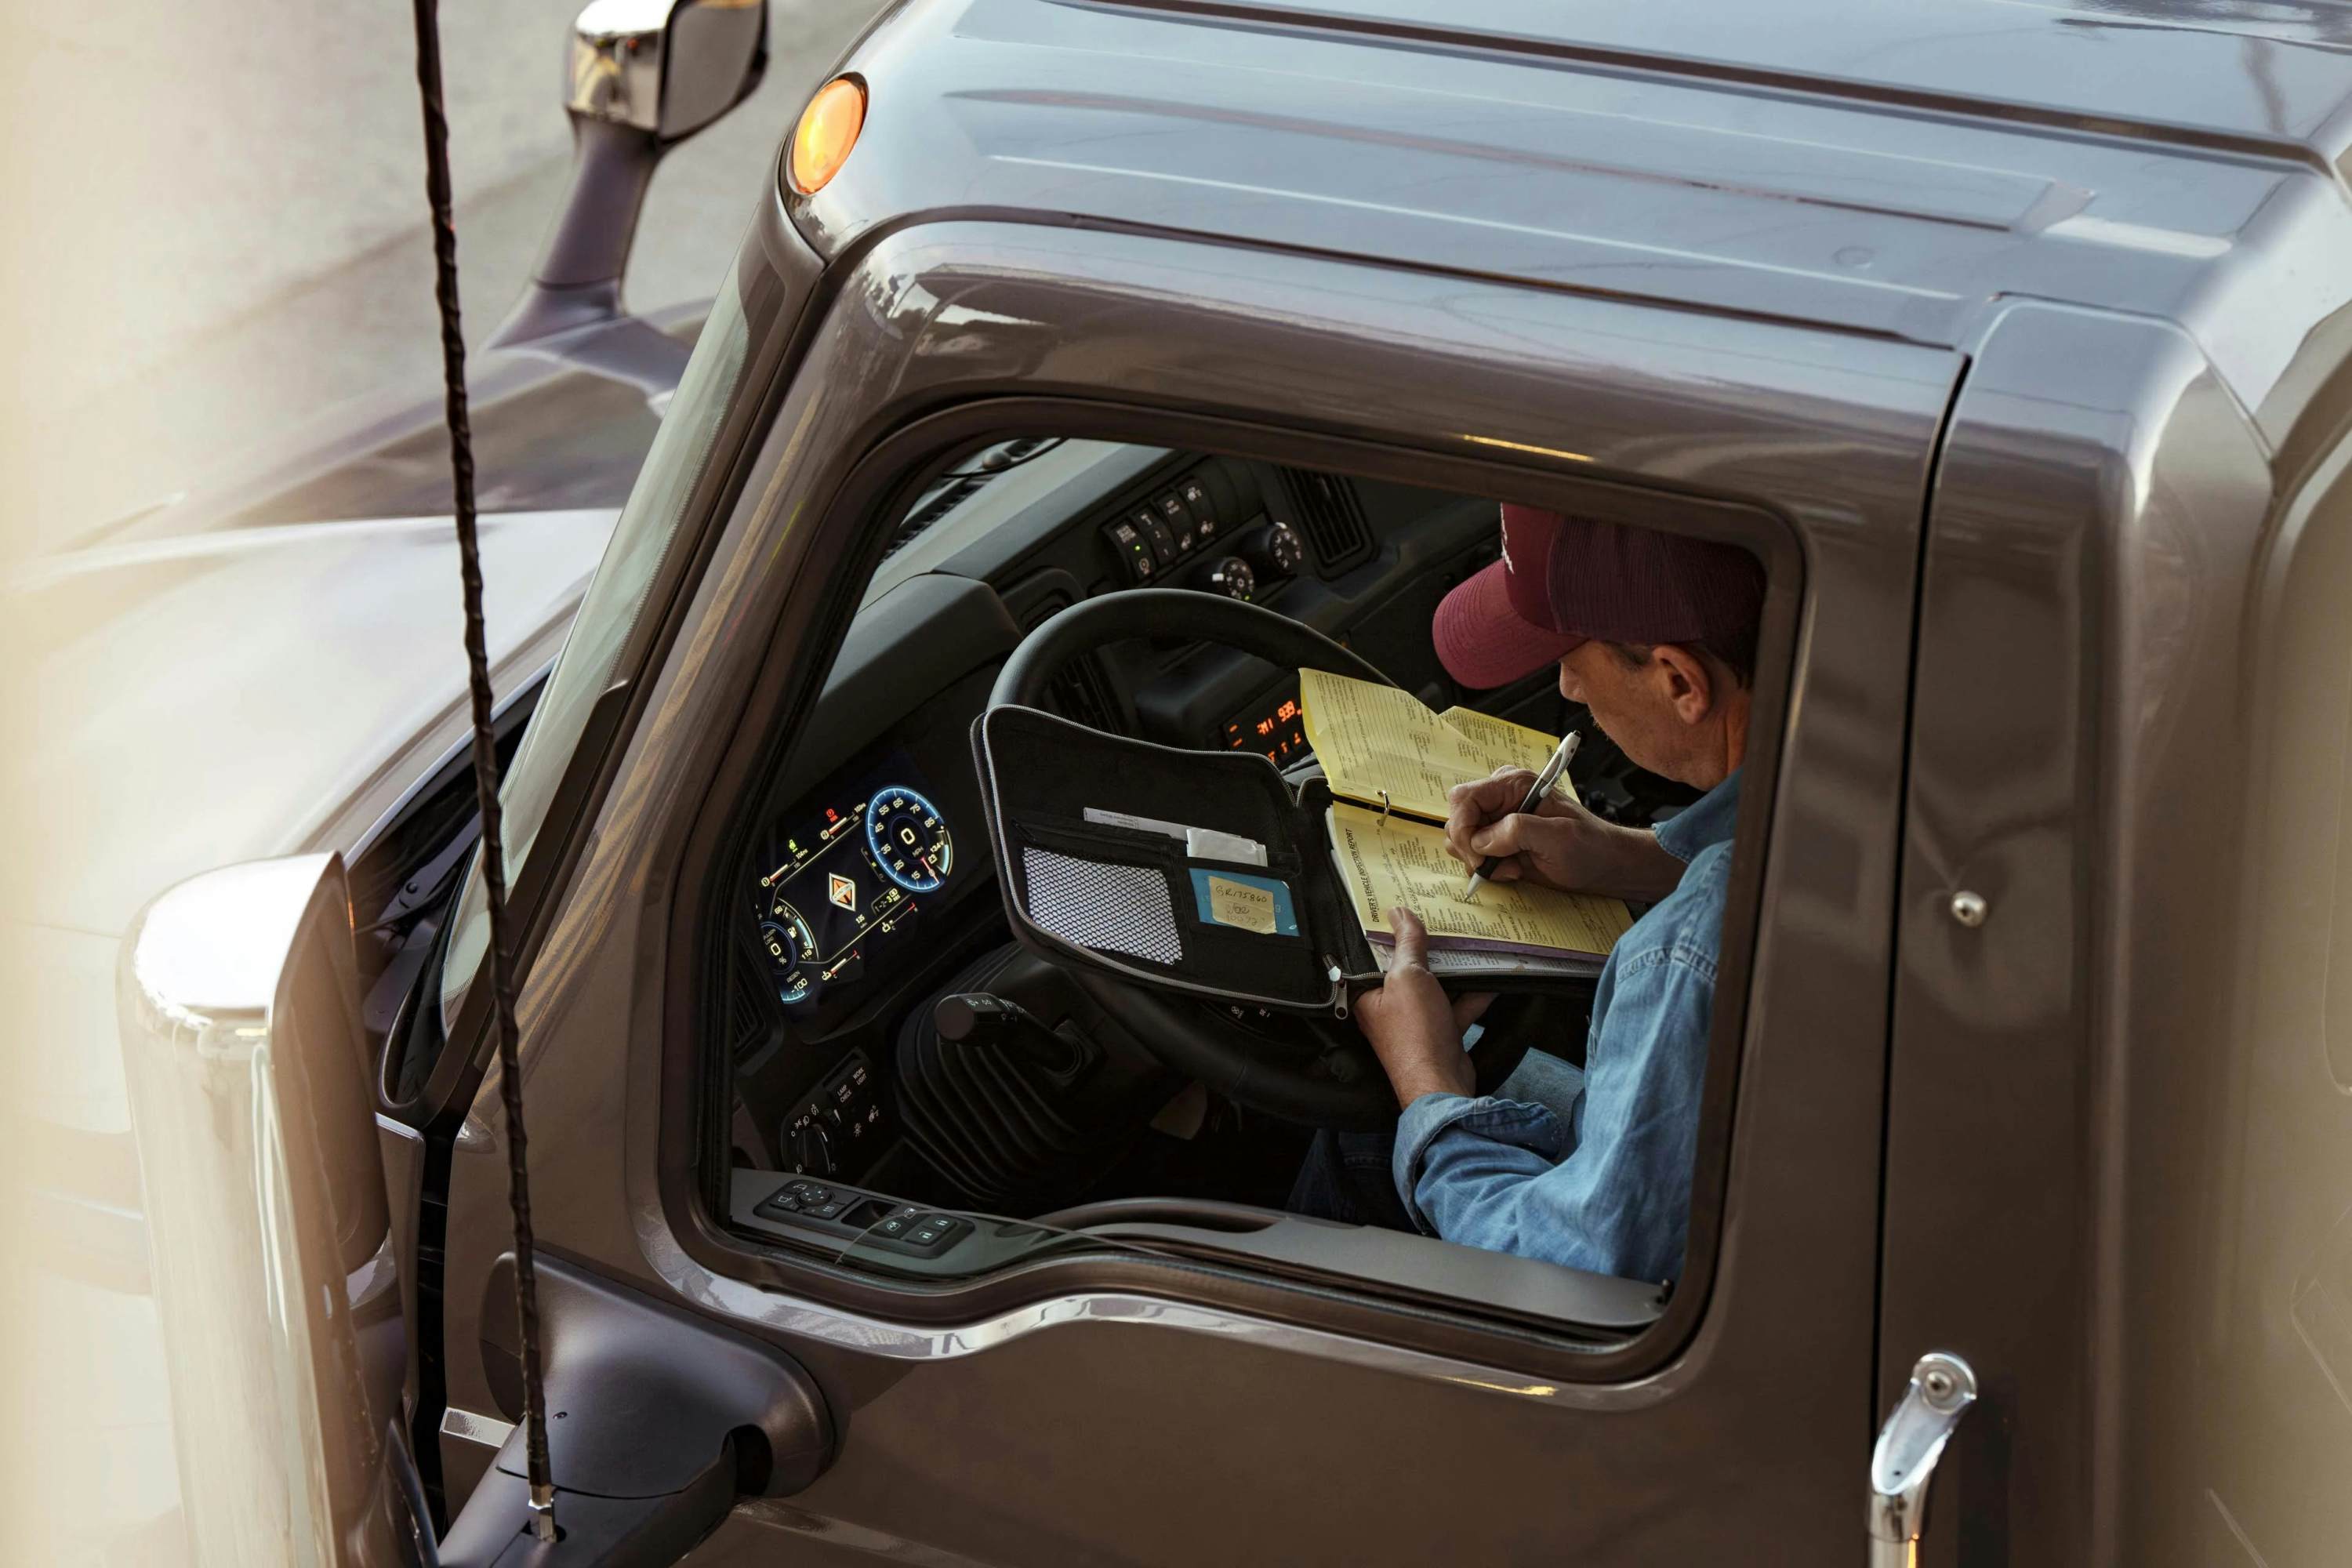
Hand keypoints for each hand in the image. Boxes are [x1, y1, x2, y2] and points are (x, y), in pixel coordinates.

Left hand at [1354, 908, 1492, 1108]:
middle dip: (1427, 949)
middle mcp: (1389, 1008)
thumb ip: (1407, 944)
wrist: (1440, 1083)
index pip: (1375, 956)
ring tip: (1471, 945)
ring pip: (1436, 988)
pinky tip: (1491, 979)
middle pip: (1408, 970)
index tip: (1405, 910)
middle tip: (1443, 923)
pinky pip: (1457, 1007)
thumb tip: (1399, 912)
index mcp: (1368, 994)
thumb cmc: (1414, 1033)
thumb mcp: (1409, 976)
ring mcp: (1416, 1022)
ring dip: (1454, 971)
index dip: (1390, 933)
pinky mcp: (1441, 1033)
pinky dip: (1473, 995)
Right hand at [1444, 766, 1684, 902]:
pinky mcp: (1497, 839)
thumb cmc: (1589, 847)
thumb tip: (1481, 840)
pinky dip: (1487, 868)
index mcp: (1513, 784)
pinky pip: (1472, 852)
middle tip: (1503, 866)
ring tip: (1514, 867)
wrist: (1603, 864)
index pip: (1464, 798)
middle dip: (1473, 849)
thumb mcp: (1559, 838)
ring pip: (1461, 838)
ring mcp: (1497, 819)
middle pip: (1457, 818)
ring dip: (1482, 861)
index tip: (1479, 857)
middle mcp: (1500, 797)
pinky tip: (1514, 869)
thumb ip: (1518, 831)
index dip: (1463, 829)